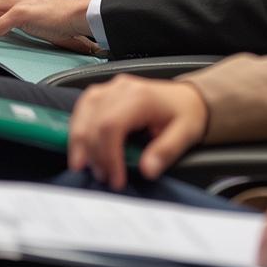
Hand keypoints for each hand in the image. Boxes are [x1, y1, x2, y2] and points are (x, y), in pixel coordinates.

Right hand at [67, 75, 208, 188]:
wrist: (188, 98)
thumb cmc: (185, 114)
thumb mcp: (185, 134)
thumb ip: (166, 151)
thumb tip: (147, 169)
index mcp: (141, 97)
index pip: (111, 125)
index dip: (107, 155)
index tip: (116, 179)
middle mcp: (122, 88)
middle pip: (93, 120)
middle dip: (93, 154)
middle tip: (104, 177)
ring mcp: (112, 87)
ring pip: (83, 110)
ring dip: (80, 141)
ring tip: (85, 166)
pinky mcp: (106, 92)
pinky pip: (84, 106)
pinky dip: (78, 128)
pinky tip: (82, 148)